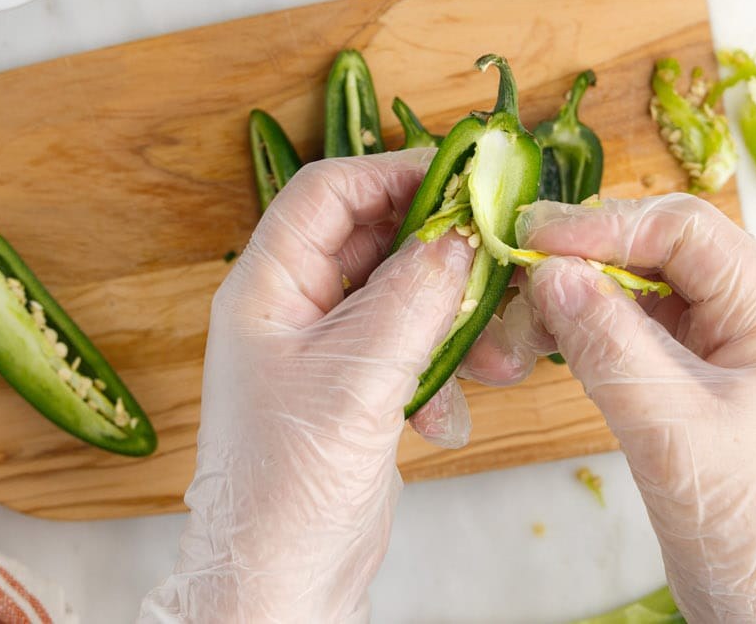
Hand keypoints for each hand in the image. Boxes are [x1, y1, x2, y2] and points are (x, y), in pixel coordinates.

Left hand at [139, 151, 523, 622]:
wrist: (280, 584)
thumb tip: (460, 235)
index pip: (325, 193)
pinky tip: (444, 414)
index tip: (460, 179)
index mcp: (265, 288)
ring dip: (444, 311)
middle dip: (431, 244)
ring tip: (484, 345)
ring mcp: (321, 349)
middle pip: (367, 235)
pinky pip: (406, 344)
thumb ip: (412, 298)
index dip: (390, 173)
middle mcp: (289, 308)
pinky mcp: (352, 388)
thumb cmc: (287, 486)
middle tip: (491, 246)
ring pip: (395, 291)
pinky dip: (437, 365)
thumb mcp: (356, 379)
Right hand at [509, 195, 755, 622]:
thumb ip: (609, 343)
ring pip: (644, 285)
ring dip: (585, 288)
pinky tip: (551, 335)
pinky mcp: (691, 379)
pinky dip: (590, 324)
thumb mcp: (671, 428)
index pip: (688, 232)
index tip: (539, 237)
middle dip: (593, 250)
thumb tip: (551, 273)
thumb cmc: (748, 523)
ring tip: (528, 308)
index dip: (609, 225)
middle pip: (664, 248)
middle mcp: (750, 317)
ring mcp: (720, 347)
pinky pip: (635, 327)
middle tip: (524, 261)